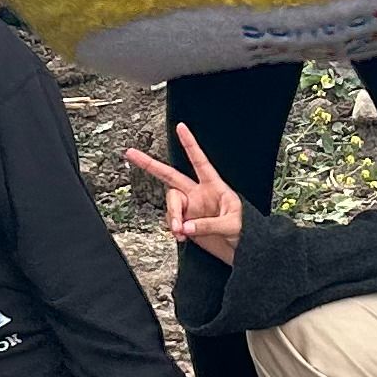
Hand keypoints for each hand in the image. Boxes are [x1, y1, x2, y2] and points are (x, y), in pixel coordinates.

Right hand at [120, 124, 246, 265]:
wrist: (241, 249)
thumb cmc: (245, 230)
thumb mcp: (231, 224)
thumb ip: (208, 225)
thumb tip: (186, 226)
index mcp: (213, 186)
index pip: (199, 160)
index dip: (189, 144)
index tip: (181, 127)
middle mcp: (198, 194)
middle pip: (169, 176)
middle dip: (150, 164)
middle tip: (131, 153)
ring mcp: (190, 208)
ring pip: (170, 204)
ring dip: (172, 216)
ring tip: (180, 230)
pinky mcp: (186, 223)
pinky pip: (172, 222)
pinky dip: (175, 229)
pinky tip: (183, 236)